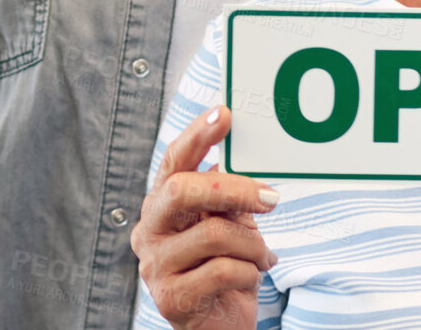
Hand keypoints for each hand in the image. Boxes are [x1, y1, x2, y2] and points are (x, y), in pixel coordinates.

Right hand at [132, 106, 277, 329]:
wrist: (221, 327)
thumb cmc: (225, 268)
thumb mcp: (229, 225)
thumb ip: (225, 197)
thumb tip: (236, 160)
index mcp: (162, 205)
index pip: (173, 161)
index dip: (196, 135)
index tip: (223, 113)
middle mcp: (149, 230)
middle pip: (182, 190)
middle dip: (233, 188)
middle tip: (271, 196)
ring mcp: (155, 266)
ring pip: (213, 234)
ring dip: (253, 244)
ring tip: (264, 256)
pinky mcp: (170, 298)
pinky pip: (223, 271)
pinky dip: (249, 272)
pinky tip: (252, 277)